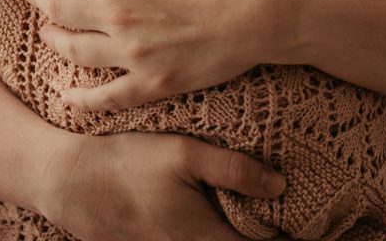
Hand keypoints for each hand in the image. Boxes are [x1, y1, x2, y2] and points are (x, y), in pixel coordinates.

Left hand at [19, 0, 298, 109]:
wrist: (268, 8)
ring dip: (52, 38)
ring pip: (76, 50)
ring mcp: (133, 54)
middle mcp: (115, 16)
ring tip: (42, 31)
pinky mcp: (155, 82)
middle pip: (60, 7)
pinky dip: (83, 100)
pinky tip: (68, 98)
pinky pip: (110, 97)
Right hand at [43, 130, 284, 240]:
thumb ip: (233, 168)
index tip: (315, 230)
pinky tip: (214, 215)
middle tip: (286, 220)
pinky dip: (211, 233)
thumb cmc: (128, 163)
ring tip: (253, 218)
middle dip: (262, 235)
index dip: (289, 240)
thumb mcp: (182, 153)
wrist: (71, 183)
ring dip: (235, 231)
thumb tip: (280, 184)